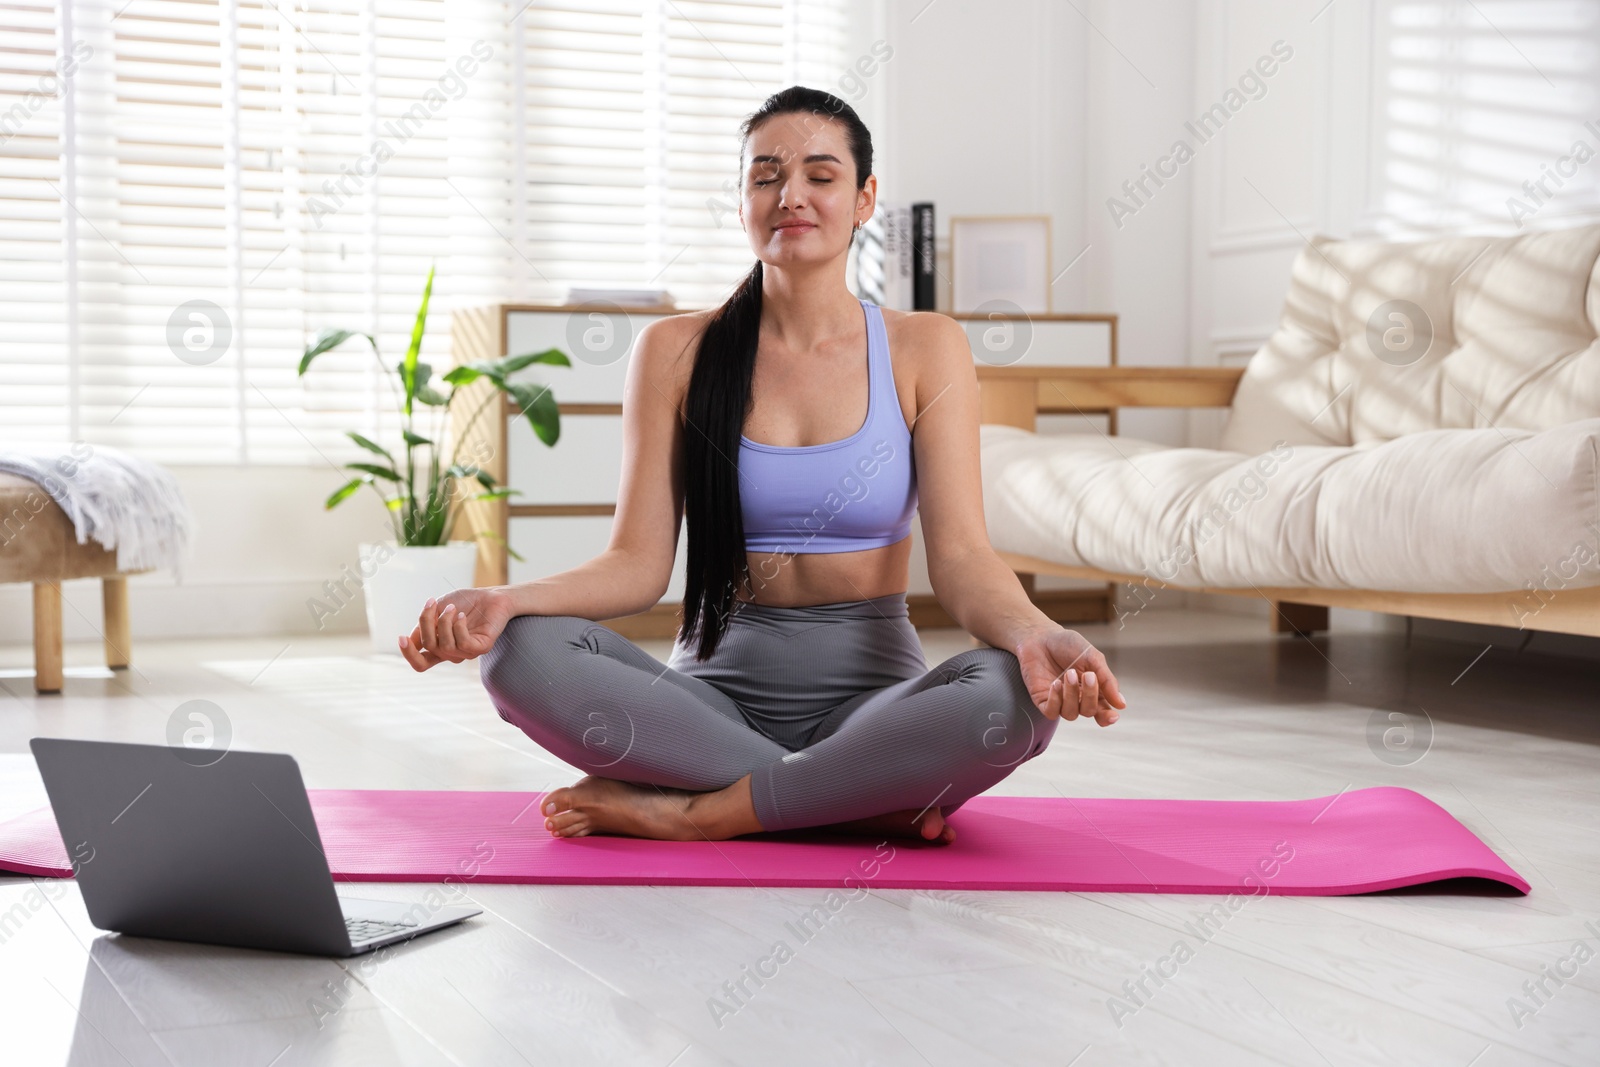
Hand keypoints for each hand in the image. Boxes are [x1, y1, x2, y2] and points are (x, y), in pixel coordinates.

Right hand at [399, 587, 513, 671]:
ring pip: (444, 646)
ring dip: (444, 621)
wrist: (491, 595)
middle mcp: (452, 653)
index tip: (401, 637)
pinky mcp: (481, 648)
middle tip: (432, 603)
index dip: (409, 654)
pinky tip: (464, 616)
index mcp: (440, 647)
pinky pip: (462, 644)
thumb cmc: (464, 602)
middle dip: (426, 623)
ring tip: (452, 608)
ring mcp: (467, 653)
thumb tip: (411, 641)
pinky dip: (459, 627)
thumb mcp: (437, 610)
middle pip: (429, 647)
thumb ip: (425, 625)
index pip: (421, 663)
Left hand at [1015, 627, 1126, 725]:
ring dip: (1072, 695)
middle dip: (1090, 695)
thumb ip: (1107, 680)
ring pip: (1071, 714)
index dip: (1108, 716)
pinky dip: (1056, 700)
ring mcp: (1060, 701)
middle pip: (1089, 711)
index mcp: (1092, 690)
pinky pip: (1052, 712)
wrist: (1040, 636)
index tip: (1113, 715)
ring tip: (1069, 673)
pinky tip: (1056, 683)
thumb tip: (1121, 705)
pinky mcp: (1043, 700)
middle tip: (1088, 675)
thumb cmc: (1067, 645)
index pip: (1103, 710)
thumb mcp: (1092, 657)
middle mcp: (1077, 698)